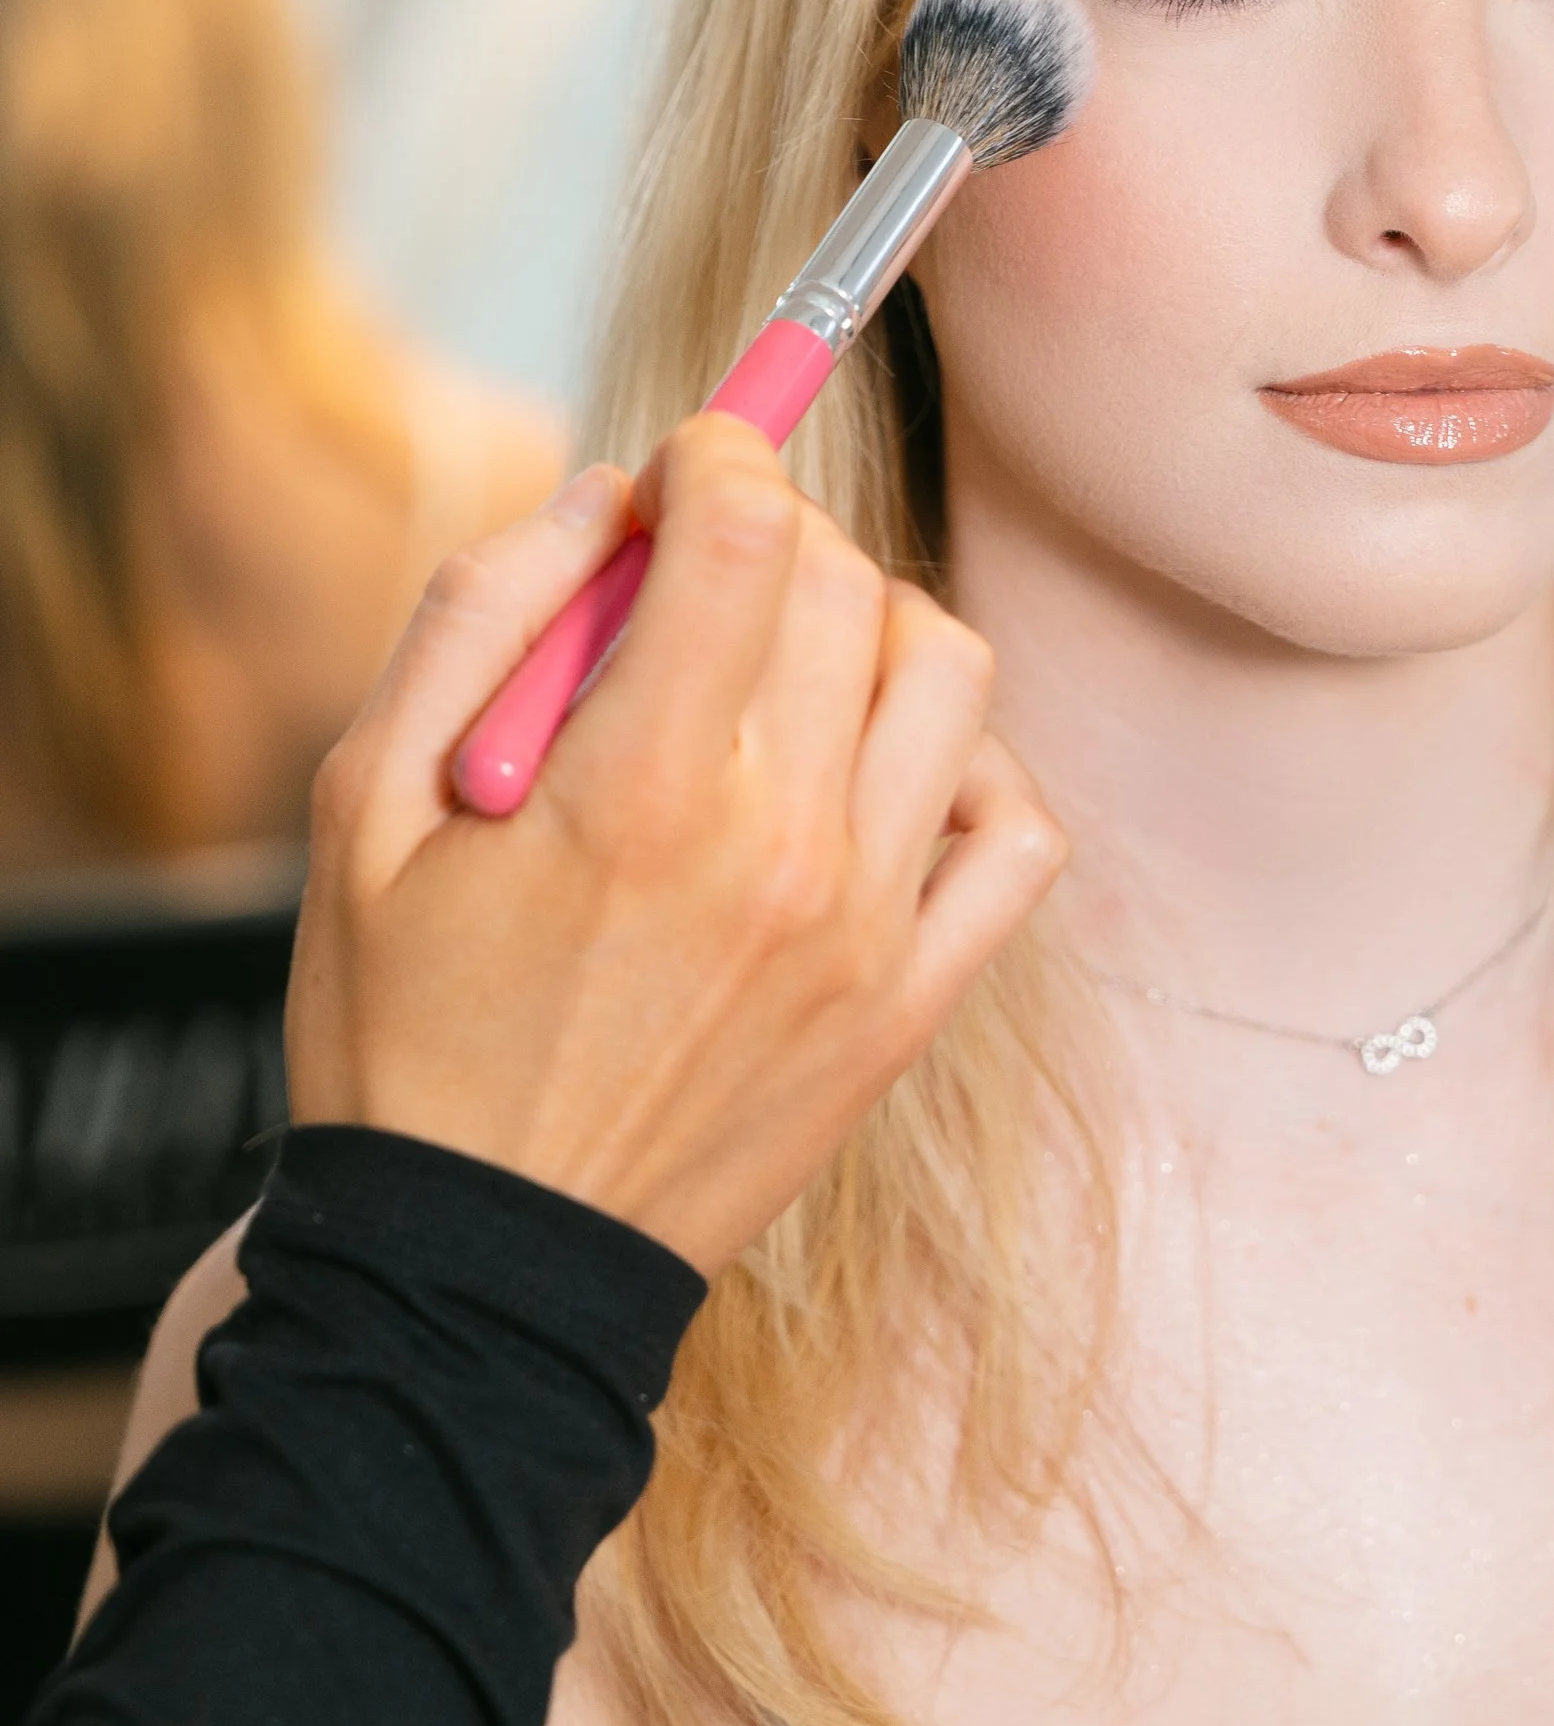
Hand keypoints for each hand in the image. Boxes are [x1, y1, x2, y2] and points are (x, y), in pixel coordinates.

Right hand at [284, 416, 1061, 1273]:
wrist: (483, 1271)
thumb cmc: (404, 1036)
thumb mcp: (362, 811)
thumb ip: (478, 617)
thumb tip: (603, 493)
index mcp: (637, 790)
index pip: (747, 534)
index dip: (721, 454)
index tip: (691, 454)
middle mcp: (780, 847)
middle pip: (846, 585)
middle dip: (778, 531)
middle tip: (704, 570)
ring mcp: (868, 930)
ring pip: (947, 676)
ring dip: (874, 626)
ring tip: (786, 665)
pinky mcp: (913, 1002)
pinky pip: (1019, 832)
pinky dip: (969, 768)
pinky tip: (877, 776)